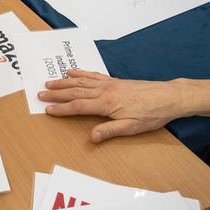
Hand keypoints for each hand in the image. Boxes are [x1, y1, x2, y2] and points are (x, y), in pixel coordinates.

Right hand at [38, 70, 184, 142]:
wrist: (169, 96)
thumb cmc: (152, 114)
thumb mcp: (132, 127)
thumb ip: (109, 130)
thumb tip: (91, 137)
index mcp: (107, 104)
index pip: (78, 106)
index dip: (61, 109)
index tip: (47, 110)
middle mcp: (105, 91)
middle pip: (75, 91)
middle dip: (57, 93)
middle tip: (40, 94)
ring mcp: (109, 84)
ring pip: (81, 82)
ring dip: (64, 82)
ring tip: (49, 82)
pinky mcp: (115, 81)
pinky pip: (93, 76)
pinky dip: (81, 73)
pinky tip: (72, 72)